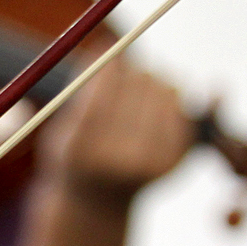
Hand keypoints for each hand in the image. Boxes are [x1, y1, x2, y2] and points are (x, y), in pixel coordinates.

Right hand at [37, 57, 191, 213]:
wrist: (99, 202)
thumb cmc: (73, 154)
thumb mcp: (61, 125)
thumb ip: (81, 88)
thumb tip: (106, 43)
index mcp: (79, 154)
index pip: (100, 95)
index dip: (108, 69)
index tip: (111, 56)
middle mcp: (116, 163)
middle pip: (138, 88)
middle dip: (132, 72)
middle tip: (126, 72)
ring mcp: (150, 165)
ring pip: (165, 90)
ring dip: (153, 81)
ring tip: (137, 93)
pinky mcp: (174, 163)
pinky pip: (185, 108)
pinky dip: (176, 95)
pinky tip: (163, 99)